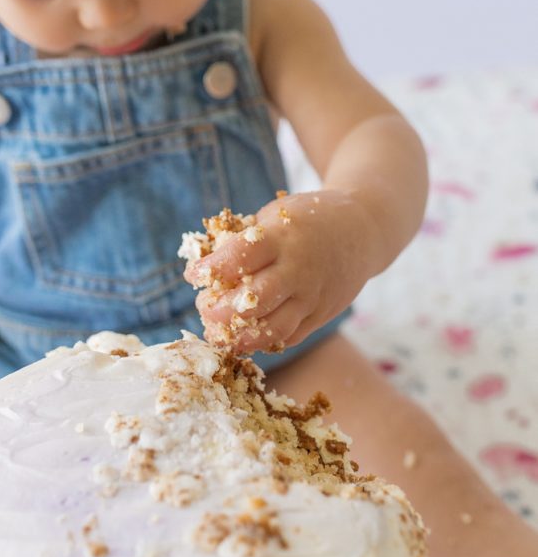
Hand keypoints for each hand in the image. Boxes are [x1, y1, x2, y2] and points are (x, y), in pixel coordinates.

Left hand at [183, 191, 375, 354]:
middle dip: (221, 311)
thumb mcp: (275, 216)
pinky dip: (263, 340)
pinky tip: (246, 334)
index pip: (239, 258)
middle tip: (204, 307)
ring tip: (220, 333)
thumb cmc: (306, 220)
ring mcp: (312, 296)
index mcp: (281, 237)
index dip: (211, 270)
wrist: (362, 229)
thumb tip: (205, 270)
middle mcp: (298, 270)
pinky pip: (289, 336)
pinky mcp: (321, 315)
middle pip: (255, 301)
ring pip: (273, 328)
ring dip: (240, 336)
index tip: (193, 274)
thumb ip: (245, 241)